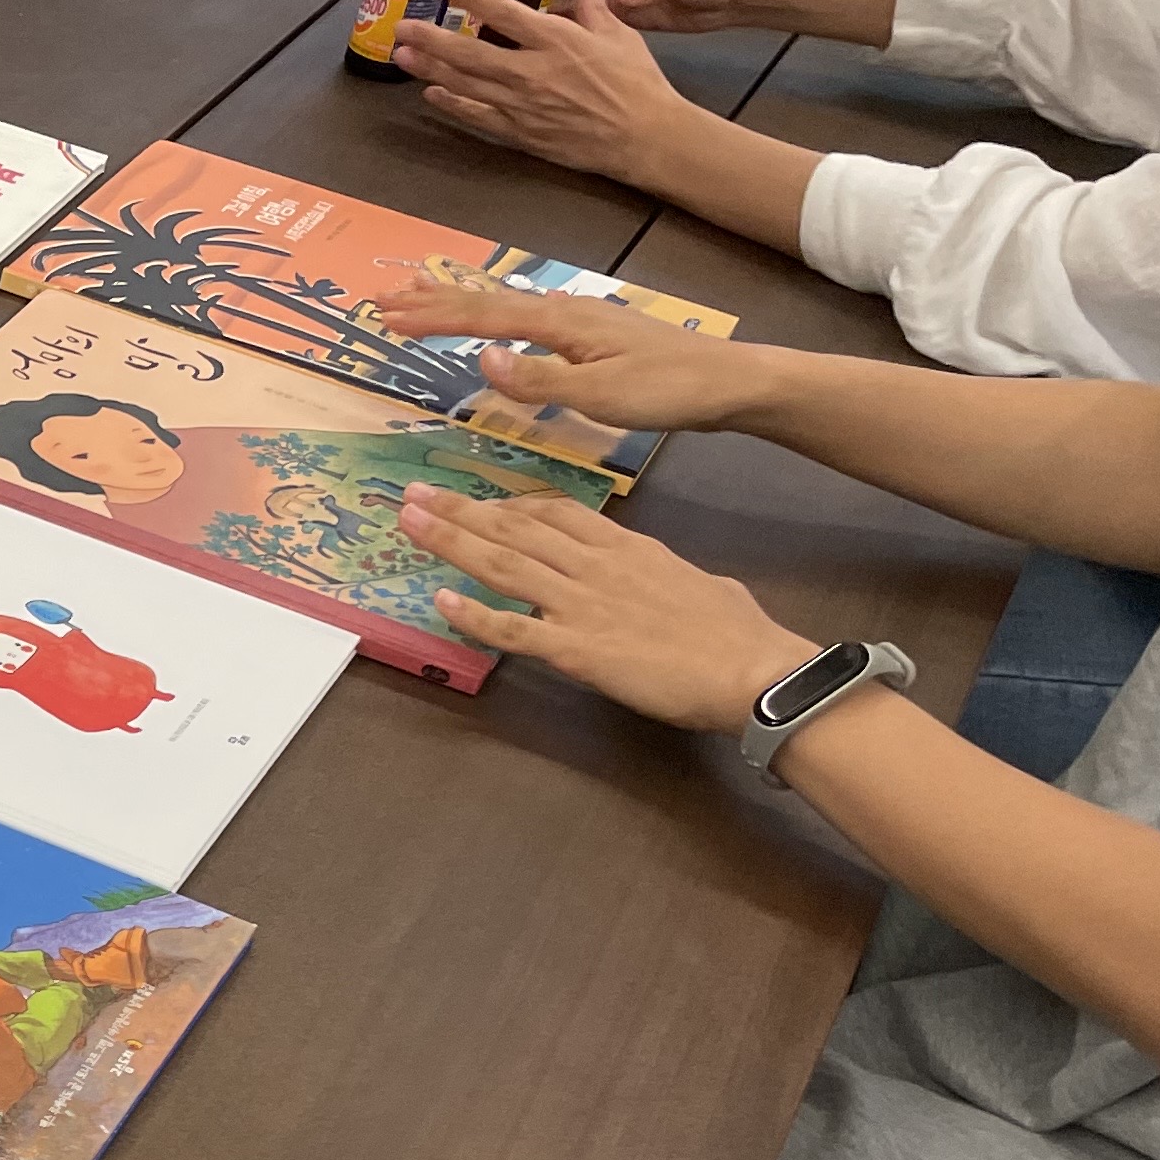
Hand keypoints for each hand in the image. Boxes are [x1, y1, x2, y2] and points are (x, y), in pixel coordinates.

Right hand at [367, 282, 780, 433]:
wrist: (729, 381)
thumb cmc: (668, 391)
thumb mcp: (600, 394)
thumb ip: (539, 379)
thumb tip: (481, 358)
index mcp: (562, 324)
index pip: (484, 319)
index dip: (434, 317)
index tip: (387, 315)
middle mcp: (567, 312)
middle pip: (490, 303)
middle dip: (436, 301)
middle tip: (387, 298)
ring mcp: (583, 321)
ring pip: (508, 307)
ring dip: (463, 305)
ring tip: (427, 299)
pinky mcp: (596, 335)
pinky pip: (529, 318)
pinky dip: (498, 317)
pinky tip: (500, 324)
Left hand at [392, 0, 696, 183]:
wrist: (644, 137)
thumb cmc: (637, 84)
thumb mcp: (620, 38)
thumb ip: (596, 10)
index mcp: (557, 41)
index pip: (505, 13)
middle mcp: (532, 72)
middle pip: (471, 53)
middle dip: (432, 39)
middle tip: (403, 25)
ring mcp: (522, 105)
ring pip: (466, 85)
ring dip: (431, 70)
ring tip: (403, 55)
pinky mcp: (521, 132)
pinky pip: (478, 117)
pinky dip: (453, 105)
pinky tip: (432, 95)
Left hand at [393, 488, 810, 727]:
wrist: (750, 668)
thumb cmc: (737, 633)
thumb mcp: (701, 583)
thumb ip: (668, 573)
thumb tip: (664, 575)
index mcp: (627, 548)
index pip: (558, 512)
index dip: (512, 504)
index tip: (481, 499)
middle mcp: (596, 567)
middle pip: (517, 528)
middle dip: (462, 509)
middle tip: (416, 492)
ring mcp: (582, 605)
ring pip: (503, 565)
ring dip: (451, 541)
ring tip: (409, 522)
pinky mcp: (575, 650)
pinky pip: (512, 630)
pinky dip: (473, 615)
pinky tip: (439, 601)